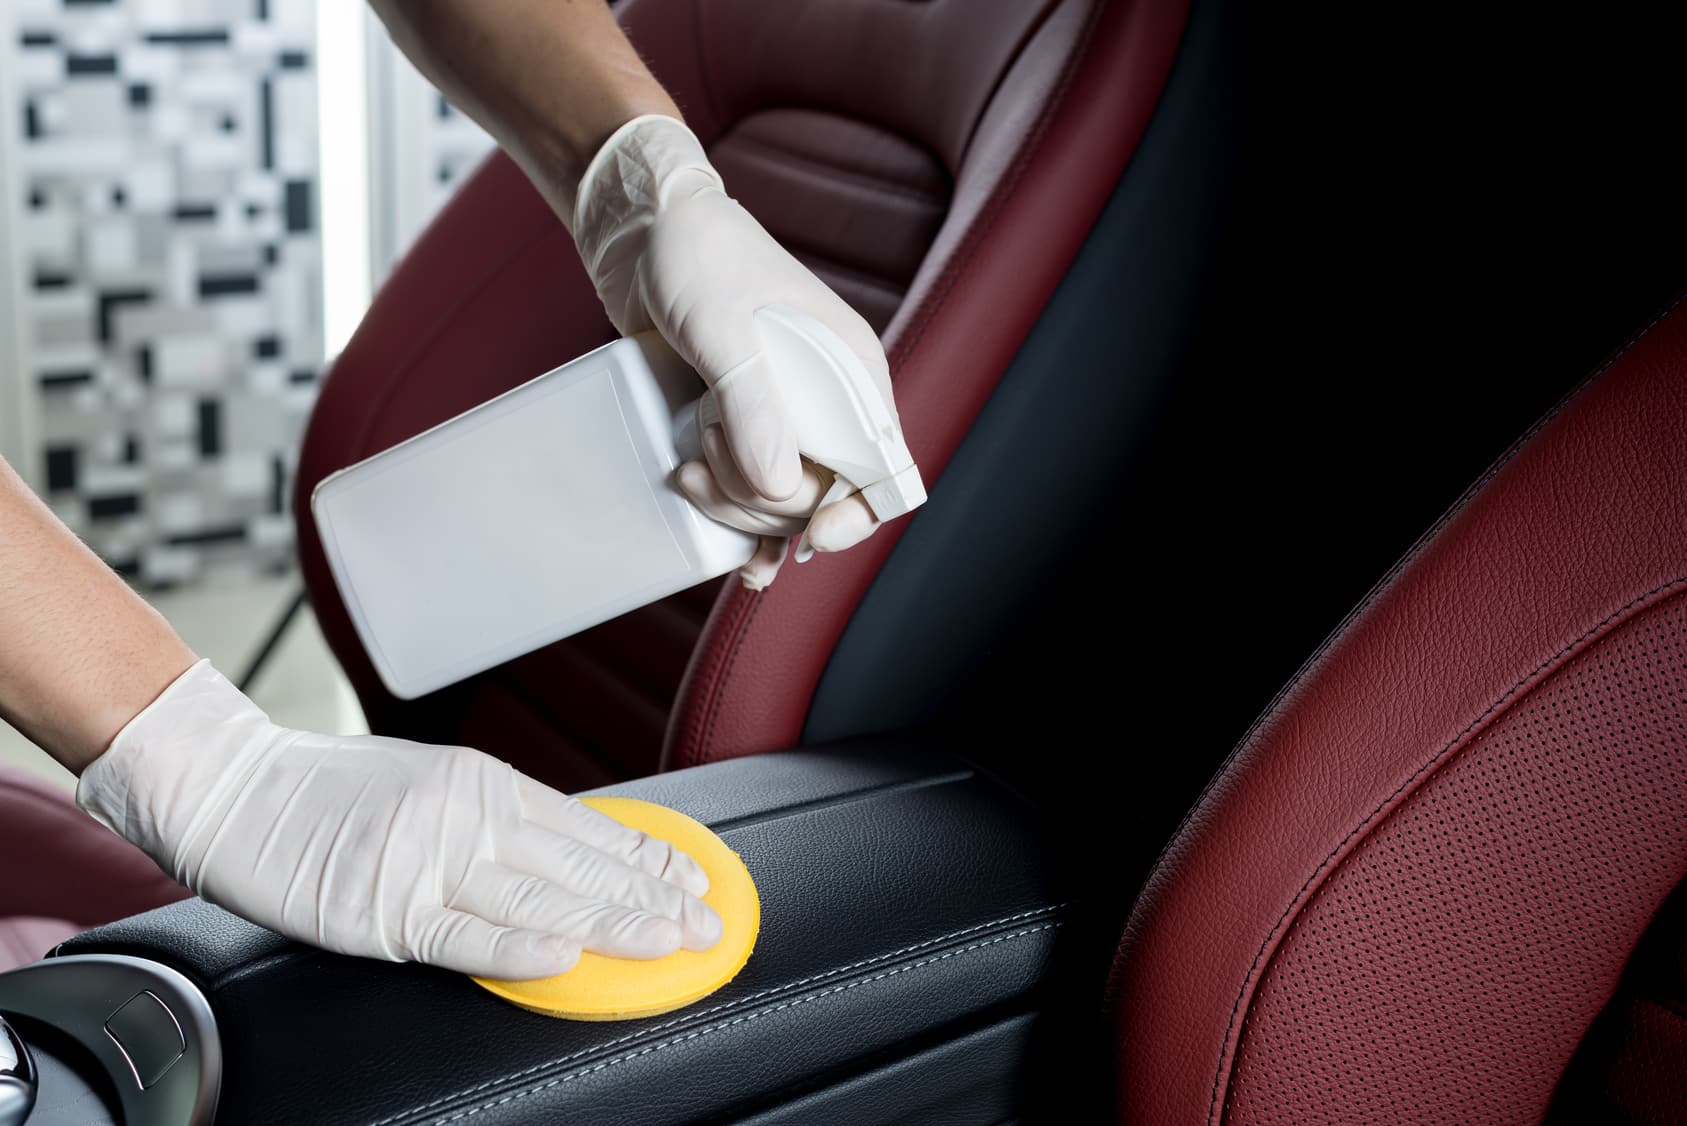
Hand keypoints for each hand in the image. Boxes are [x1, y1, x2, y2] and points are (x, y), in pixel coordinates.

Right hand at [77, 661, 721, 979]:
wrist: (230, 783)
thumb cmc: (326, 790)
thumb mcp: (429, 785)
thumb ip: (493, 821)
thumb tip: (564, 856)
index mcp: (483, 786)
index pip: (586, 828)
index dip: (646, 859)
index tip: (695, 881)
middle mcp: (465, 818)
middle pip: (577, 865)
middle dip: (650, 898)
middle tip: (707, 922)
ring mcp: (424, 862)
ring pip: (537, 897)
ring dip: (609, 924)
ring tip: (667, 940)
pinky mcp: (379, 908)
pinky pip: (460, 933)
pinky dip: (515, 945)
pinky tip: (563, 954)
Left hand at [573, 114, 896, 588]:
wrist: (646, 232)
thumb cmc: (697, 256)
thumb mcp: (722, 324)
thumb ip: (753, 400)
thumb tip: (778, 484)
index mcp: (850, 371)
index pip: (884, 466)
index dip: (858, 511)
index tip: (814, 535)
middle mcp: (829, 402)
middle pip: (824, 496)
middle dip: (765, 504)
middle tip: (705, 466)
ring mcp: (787, 419)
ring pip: (785, 505)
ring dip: (738, 513)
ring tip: (687, 473)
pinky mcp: (745, 427)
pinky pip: (758, 496)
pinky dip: (744, 532)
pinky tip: (735, 560)